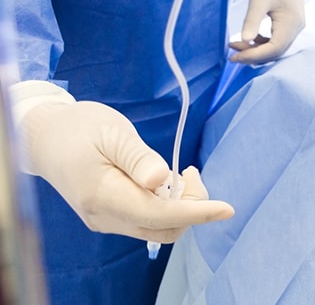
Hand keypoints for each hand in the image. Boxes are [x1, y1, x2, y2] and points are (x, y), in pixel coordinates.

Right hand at [22, 100, 234, 242]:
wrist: (44, 137)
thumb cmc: (80, 128)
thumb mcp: (113, 133)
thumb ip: (139, 158)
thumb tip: (163, 180)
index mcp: (103, 196)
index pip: (159, 215)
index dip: (197, 213)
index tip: (227, 207)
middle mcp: (104, 217)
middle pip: (163, 228)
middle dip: (191, 207)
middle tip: (192, 171)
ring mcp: (105, 220)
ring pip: (157, 228)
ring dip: (180, 207)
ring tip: (181, 173)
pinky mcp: (109, 216)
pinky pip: (146, 221)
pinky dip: (166, 206)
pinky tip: (166, 181)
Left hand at [230, 0, 304, 63]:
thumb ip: (252, 20)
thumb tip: (244, 40)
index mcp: (291, 22)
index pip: (273, 49)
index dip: (253, 56)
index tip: (233, 56)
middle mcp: (297, 27)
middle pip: (276, 51)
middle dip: (254, 54)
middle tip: (232, 52)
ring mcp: (295, 25)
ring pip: (277, 47)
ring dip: (258, 50)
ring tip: (237, 45)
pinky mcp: (290, 22)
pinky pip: (278, 40)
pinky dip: (263, 43)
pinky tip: (250, 38)